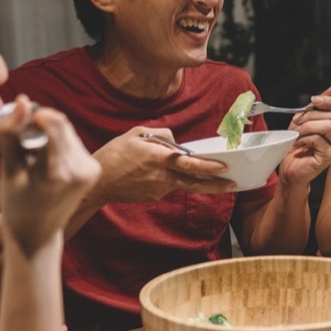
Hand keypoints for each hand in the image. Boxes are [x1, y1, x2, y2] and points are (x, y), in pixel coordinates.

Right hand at [0, 96, 100, 254]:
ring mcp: (91, 171)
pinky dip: (58, 143)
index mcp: (56, 174)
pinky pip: (73, 142)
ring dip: (49, 133)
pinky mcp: (94, 169)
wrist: (37, 233)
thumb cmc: (16, 203)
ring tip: (32, 154)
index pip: (53, 122)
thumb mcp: (8, 170)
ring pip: (67, 131)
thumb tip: (22, 100)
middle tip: (21, 139)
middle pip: (61, 124)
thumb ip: (12, 134)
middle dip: (39, 123)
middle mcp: (80, 171)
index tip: (17, 121)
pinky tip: (45, 160)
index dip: (34, 115)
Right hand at [89, 126, 236, 203]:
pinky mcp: (154, 196)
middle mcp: (161, 177)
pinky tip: (162, 174)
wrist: (96, 182)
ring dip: (198, 182)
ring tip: (215, 178)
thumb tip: (177, 143)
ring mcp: (158, 189)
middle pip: (194, 183)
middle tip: (233, 184)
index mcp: (157, 159)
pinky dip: (172, 179)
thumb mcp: (136, 134)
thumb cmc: (114, 155)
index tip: (223, 167)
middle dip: (216, 185)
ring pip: (183, 184)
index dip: (207, 166)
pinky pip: (168, 185)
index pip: (188, 164)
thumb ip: (161, 135)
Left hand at [276, 87, 330, 187]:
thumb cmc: (297, 146)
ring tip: (296, 134)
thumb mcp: (305, 120)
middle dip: (309, 116)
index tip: (313, 100)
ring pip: (326, 126)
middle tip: (296, 122)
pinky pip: (318, 139)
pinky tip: (298, 144)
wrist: (290, 169)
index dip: (327, 100)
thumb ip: (317, 106)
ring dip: (306, 127)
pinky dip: (304, 139)